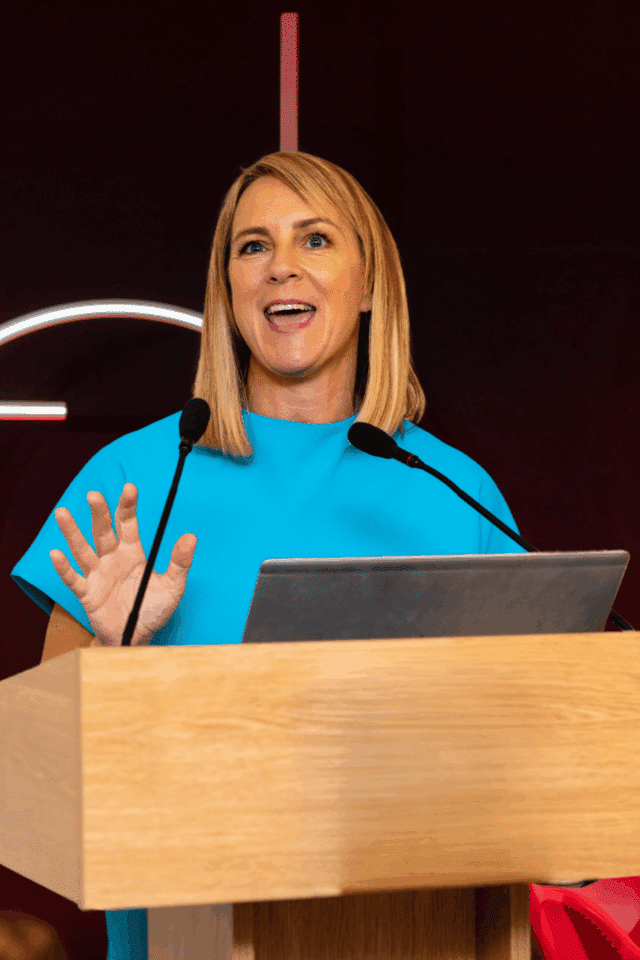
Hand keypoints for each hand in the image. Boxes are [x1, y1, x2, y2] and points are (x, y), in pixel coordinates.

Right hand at [49, 483, 195, 645]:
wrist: (137, 637)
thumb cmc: (154, 609)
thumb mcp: (173, 586)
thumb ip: (180, 562)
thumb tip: (191, 537)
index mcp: (132, 553)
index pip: (128, 524)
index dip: (127, 506)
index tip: (129, 487)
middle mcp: (112, 559)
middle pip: (103, 532)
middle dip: (99, 513)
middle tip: (94, 495)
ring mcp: (97, 575)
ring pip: (83, 550)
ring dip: (72, 533)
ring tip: (61, 513)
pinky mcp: (87, 593)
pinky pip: (73, 579)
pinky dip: (64, 568)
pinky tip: (56, 554)